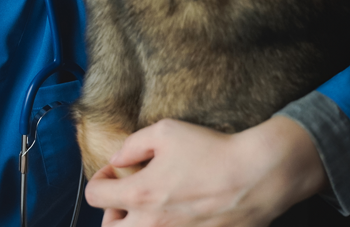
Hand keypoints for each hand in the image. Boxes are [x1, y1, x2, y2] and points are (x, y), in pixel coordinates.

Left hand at [84, 116, 328, 226]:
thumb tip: (117, 159)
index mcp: (141, 195)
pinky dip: (163, 226)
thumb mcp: (166, 131)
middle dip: (111, 212)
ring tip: (150, 205)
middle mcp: (153, 225)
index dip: (99, 180)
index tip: (114, 172)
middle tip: (126, 195)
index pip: (94, 196)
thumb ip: (132, 145)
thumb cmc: (211, 151)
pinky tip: (176, 211)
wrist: (255, 176)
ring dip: (135, 223)